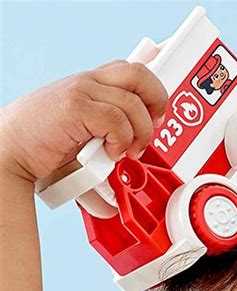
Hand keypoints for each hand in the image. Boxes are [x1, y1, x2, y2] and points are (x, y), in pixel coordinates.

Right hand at [0, 59, 166, 181]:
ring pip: (133, 102)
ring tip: (127, 152)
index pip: (133, 73)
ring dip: (140, 132)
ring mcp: (81, 91)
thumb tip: (110, 206)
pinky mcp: (75, 106)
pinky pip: (116, 118)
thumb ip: (100, 169)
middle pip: (141, 75)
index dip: (153, 92)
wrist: (9, 151)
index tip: (157, 118)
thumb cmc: (40, 151)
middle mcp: (88, 83)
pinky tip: (112, 152)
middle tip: (148, 133)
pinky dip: (121, 139)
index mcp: (92, 86)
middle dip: (156, 104)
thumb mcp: (80, 153)